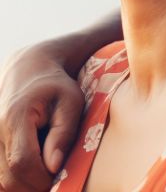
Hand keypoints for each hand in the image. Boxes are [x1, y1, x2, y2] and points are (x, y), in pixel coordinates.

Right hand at [0, 46, 83, 190]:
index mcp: (16, 117)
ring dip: (22, 186)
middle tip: (55, 181)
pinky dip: (13, 181)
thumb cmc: (55, 86)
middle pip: (7, 178)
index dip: (40, 178)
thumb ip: (64, 132)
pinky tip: (31, 174)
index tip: (59, 178)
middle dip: (33, 187)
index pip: (22, 162)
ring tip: (44, 176)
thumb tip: (54, 166)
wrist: (28, 72)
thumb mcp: (70, 101)